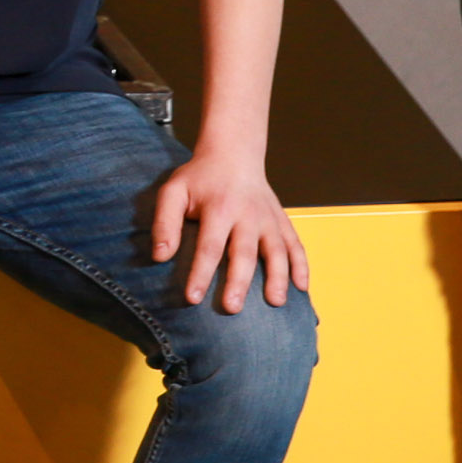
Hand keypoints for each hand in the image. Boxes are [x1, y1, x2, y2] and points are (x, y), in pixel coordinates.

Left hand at [151, 145, 307, 313]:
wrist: (234, 154)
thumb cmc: (199, 178)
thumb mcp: (174, 191)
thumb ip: (165, 222)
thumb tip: (159, 256)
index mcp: (219, 208)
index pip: (209, 246)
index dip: (201, 273)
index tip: (192, 298)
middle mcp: (248, 215)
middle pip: (244, 252)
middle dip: (239, 282)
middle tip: (232, 308)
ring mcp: (268, 219)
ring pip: (277, 251)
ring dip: (278, 277)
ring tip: (276, 302)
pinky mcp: (282, 222)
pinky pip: (296, 245)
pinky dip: (302, 265)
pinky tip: (302, 287)